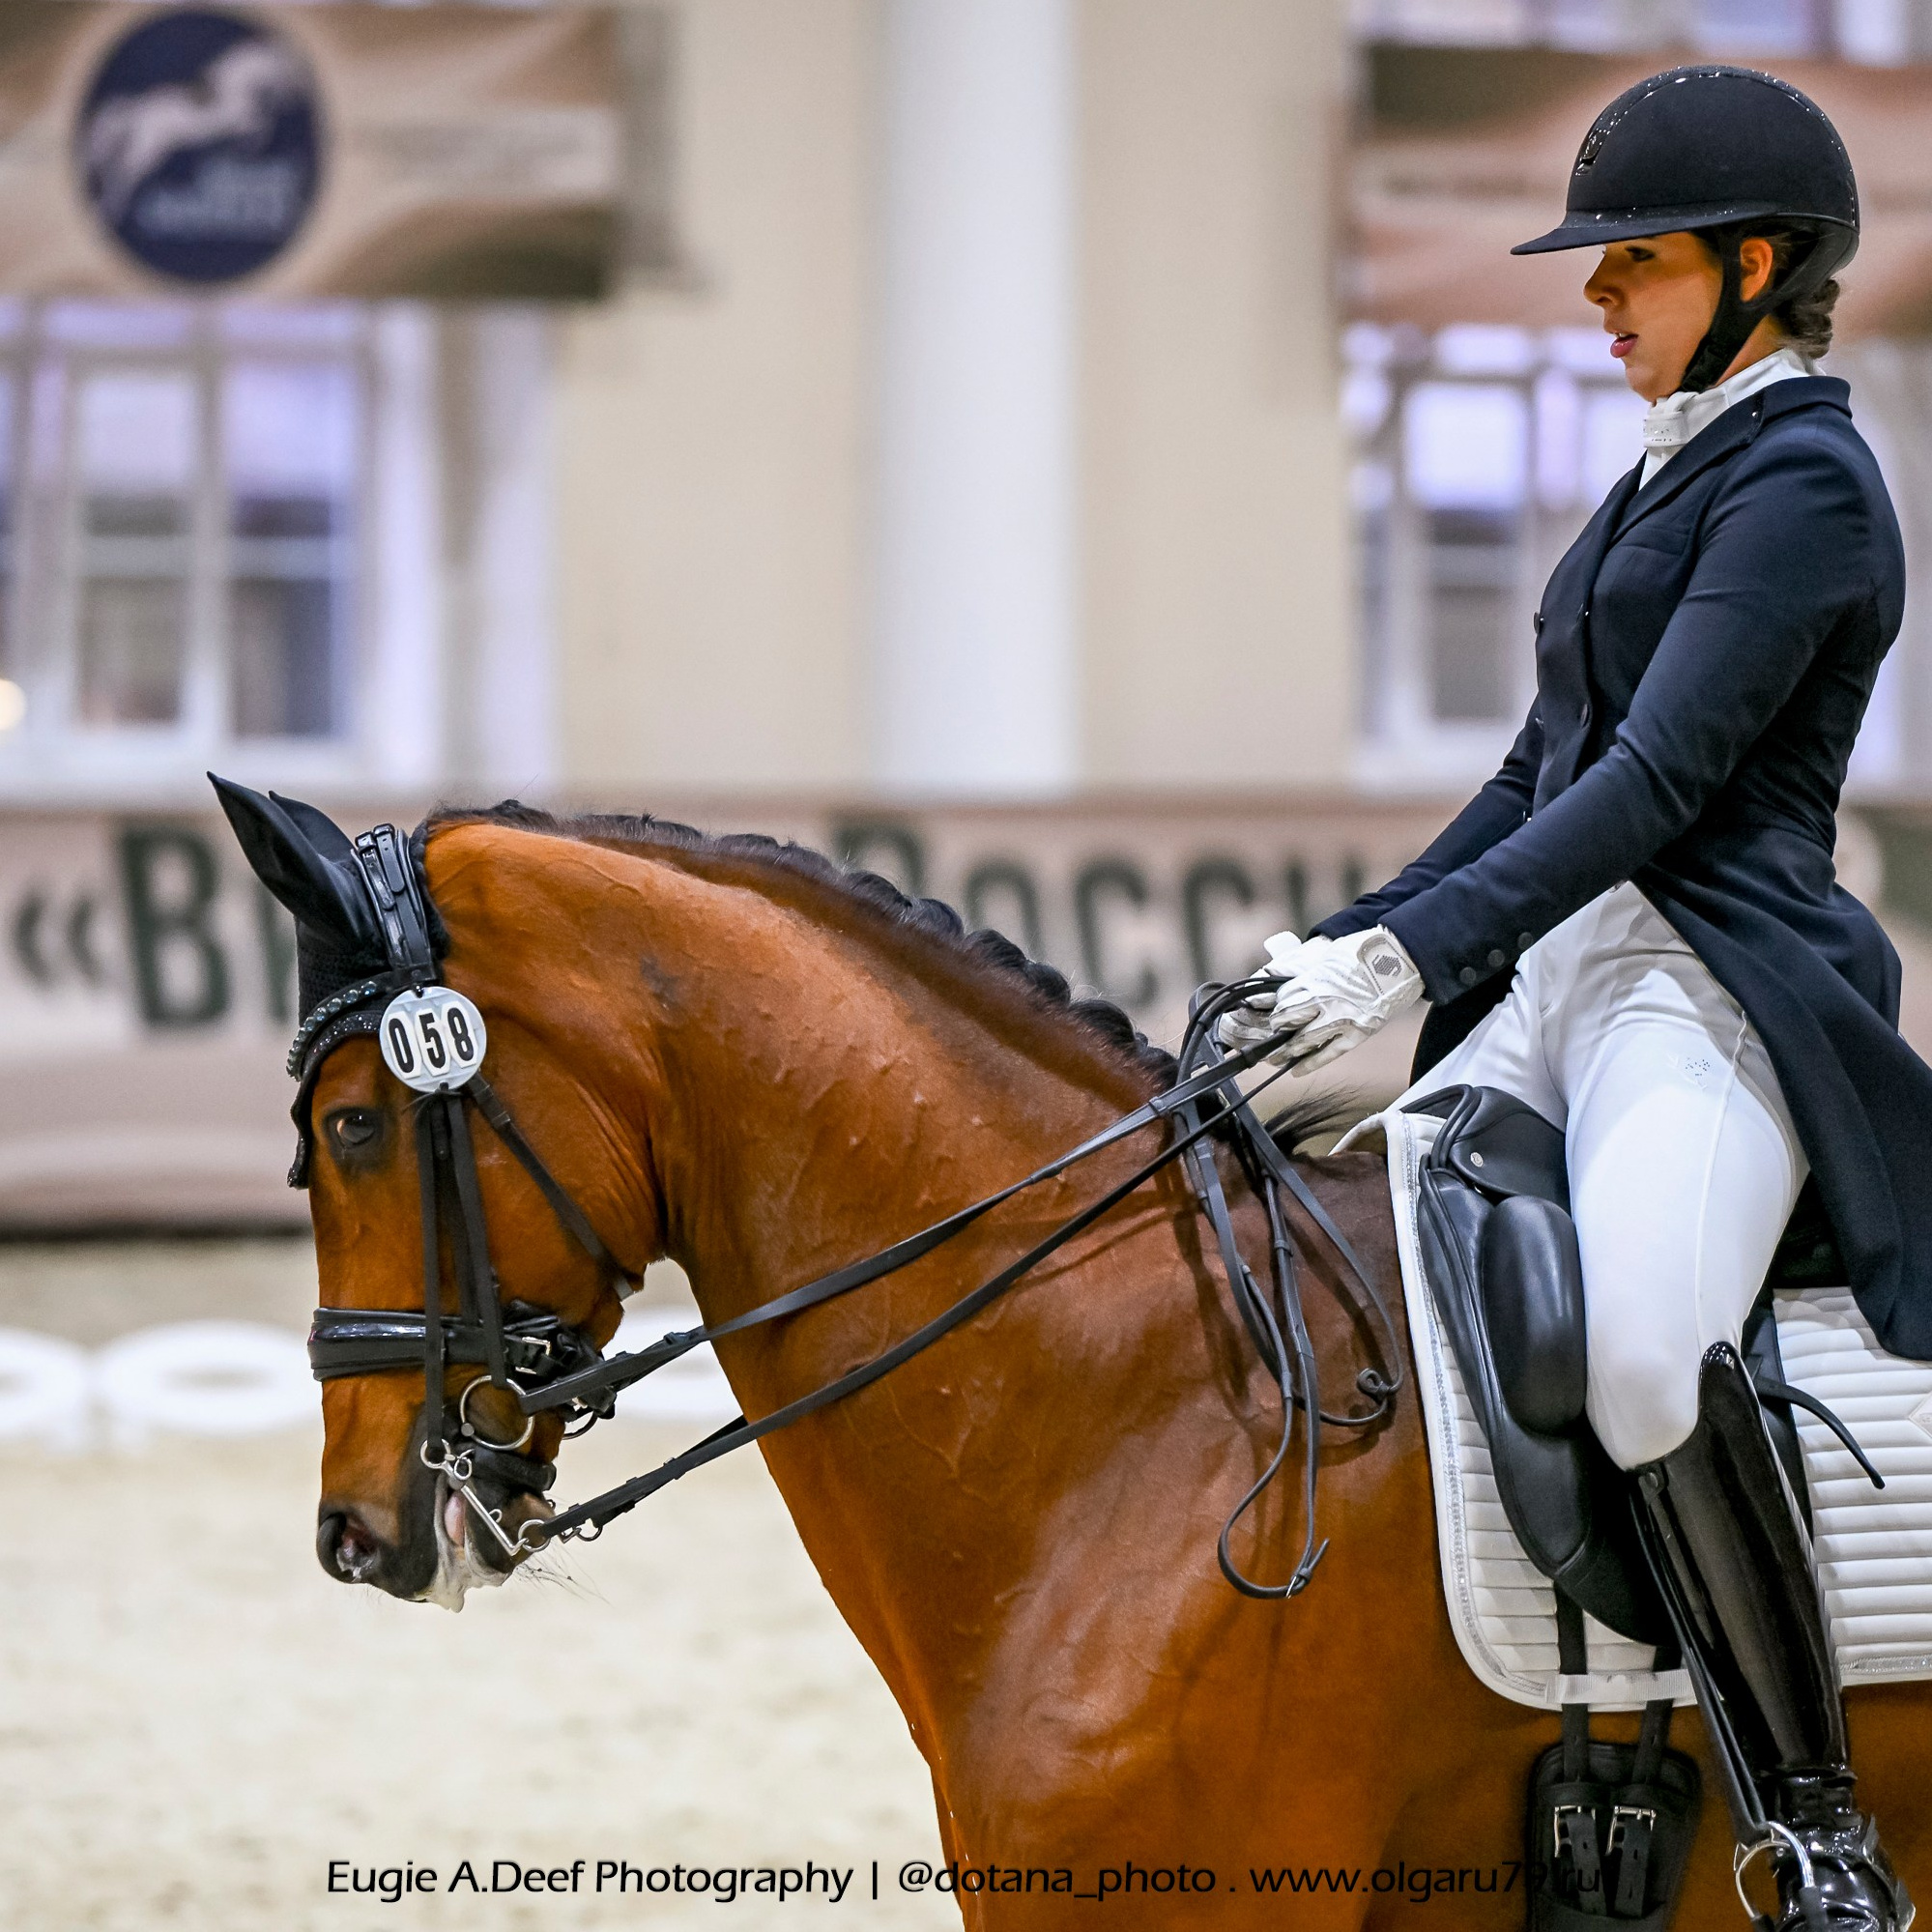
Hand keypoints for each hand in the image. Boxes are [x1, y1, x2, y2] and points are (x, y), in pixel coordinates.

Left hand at [1217, 926, 1421, 1073]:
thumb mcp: (1330, 956)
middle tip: (1263, 1038)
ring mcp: (1341, 1019)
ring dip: (1285, 1052)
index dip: (1272, 1007)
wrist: (1403, 958)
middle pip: (1286, 1021)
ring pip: (1303, 1041)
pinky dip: (1310, 1063)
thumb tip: (1291, 984)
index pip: (1282, 999)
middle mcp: (1325, 1001)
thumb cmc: (1367, 952)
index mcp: (1316, 979)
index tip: (1265, 1014)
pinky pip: (1328, 1054)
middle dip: (1274, 1030)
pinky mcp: (1357, 1033)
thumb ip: (1310, 973)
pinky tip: (1296, 1069)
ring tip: (1273, 1058)